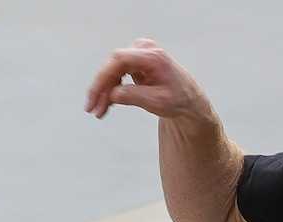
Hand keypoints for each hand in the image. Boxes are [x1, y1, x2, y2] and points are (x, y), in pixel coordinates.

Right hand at [84, 38, 211, 121]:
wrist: (189, 100)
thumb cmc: (178, 101)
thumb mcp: (158, 103)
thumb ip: (135, 97)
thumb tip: (112, 94)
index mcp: (153, 56)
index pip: (120, 60)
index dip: (103, 77)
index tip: (95, 96)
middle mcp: (145, 49)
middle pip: (113, 65)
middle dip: (101, 88)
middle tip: (93, 109)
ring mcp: (139, 52)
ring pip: (113, 70)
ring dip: (104, 91)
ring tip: (99, 111)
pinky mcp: (136, 60)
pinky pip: (117, 73)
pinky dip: (111, 88)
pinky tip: (107, 104)